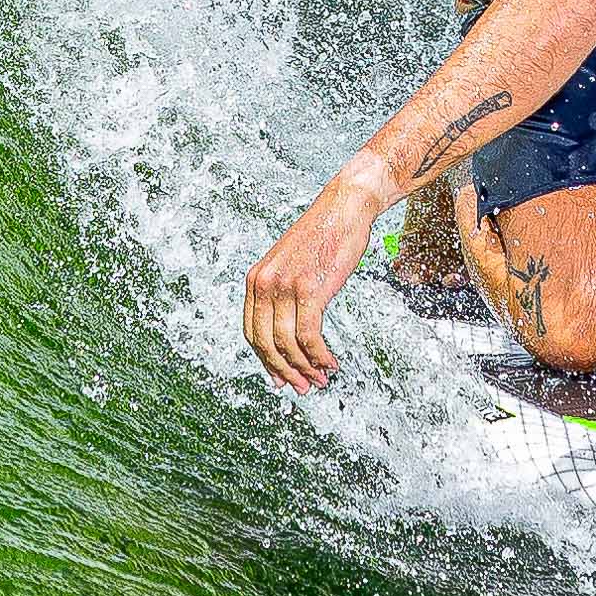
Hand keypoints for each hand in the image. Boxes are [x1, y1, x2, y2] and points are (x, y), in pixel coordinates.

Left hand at [243, 163, 392, 391]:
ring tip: (320, 379)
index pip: (251, 332)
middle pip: (265, 343)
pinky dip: (319, 355)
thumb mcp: (291, 265)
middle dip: (284, 371)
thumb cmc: (323, 237)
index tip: (281, 378)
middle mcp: (264, 283)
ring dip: (304, 368)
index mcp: (255, 279)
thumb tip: (287, 334)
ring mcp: (285, 286)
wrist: (344, 207)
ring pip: (287, 344)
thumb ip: (283, 294)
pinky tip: (330, 363)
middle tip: (302, 387)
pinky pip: (309, 336)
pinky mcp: (310, 289)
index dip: (265, 361)